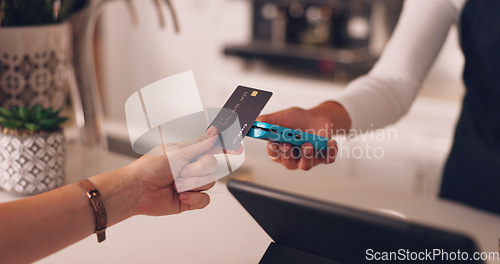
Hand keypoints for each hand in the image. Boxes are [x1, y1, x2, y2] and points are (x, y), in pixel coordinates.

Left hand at [98, 127, 229, 221]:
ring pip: (209, 183)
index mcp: (188, 152)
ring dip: (193, 183)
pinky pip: (205, 200)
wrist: (137, 190)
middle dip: (199, 168)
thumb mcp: (177, 151)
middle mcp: (191, 167)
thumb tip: (215, 132)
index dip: (225, 147)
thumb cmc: (150, 167)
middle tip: (183, 170)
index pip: (212, 147)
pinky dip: (194, 198)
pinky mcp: (189, 201)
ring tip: (176, 183)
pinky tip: (181, 196)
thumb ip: (200, 143)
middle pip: (212, 166)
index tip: (237, 148)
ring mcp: (190, 184)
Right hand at [256, 101, 349, 170]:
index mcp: (280, 148)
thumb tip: (256, 122)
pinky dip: (330, 152)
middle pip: (288, 163)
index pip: (273, 154)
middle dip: (288, 155)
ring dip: (306, 156)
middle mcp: (293, 156)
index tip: (274, 143)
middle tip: (288, 145)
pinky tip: (330, 142)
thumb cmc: (298, 119)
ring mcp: (308, 158)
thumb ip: (268, 120)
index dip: (273, 150)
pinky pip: (327, 159)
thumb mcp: (282, 116)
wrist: (317, 117)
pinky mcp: (323, 156)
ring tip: (307, 145)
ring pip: (305, 165)